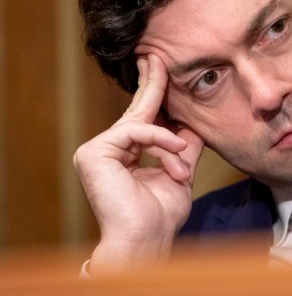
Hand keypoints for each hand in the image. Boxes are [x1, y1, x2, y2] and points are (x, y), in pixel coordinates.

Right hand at [73, 54, 203, 273]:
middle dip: (152, 83)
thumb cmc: (160, 215)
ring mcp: (98, 149)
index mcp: (129, 152)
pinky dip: (160, 141)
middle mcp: (110, 148)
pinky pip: (136, 131)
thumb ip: (184, 146)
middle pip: (137, 110)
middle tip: (157, 56)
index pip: (144, 117)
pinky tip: (175, 155)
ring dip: (171, 146)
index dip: (154, 92)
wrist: (146, 239)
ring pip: (144, 126)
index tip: (159, 66)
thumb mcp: (180, 172)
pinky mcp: (94, 152)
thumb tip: (194, 123)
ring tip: (180, 172)